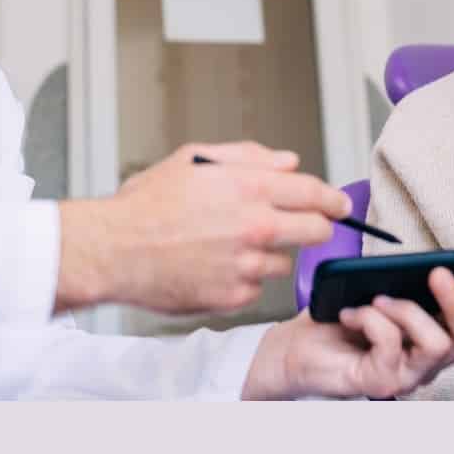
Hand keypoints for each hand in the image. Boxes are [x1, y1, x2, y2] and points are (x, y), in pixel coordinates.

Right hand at [55, 142, 348, 314]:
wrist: (113, 250)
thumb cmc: (146, 205)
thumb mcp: (194, 160)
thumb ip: (249, 157)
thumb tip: (288, 162)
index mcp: (250, 187)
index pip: (316, 194)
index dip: (333, 200)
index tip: (339, 204)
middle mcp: (256, 227)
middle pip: (316, 232)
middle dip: (315, 227)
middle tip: (305, 226)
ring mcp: (247, 265)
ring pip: (284, 261)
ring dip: (269, 253)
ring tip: (229, 244)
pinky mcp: (234, 295)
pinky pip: (255, 286)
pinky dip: (243, 277)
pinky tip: (213, 265)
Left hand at [242, 267, 453, 399]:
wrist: (293, 349)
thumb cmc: (337, 321)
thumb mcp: (378, 295)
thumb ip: (407, 288)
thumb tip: (431, 269)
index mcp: (429, 337)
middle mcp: (425, 363)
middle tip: (437, 273)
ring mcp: (405, 377)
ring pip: (436, 345)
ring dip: (408, 311)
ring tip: (378, 297)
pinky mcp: (380, 383)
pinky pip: (391, 345)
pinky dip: (372, 319)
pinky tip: (351, 313)